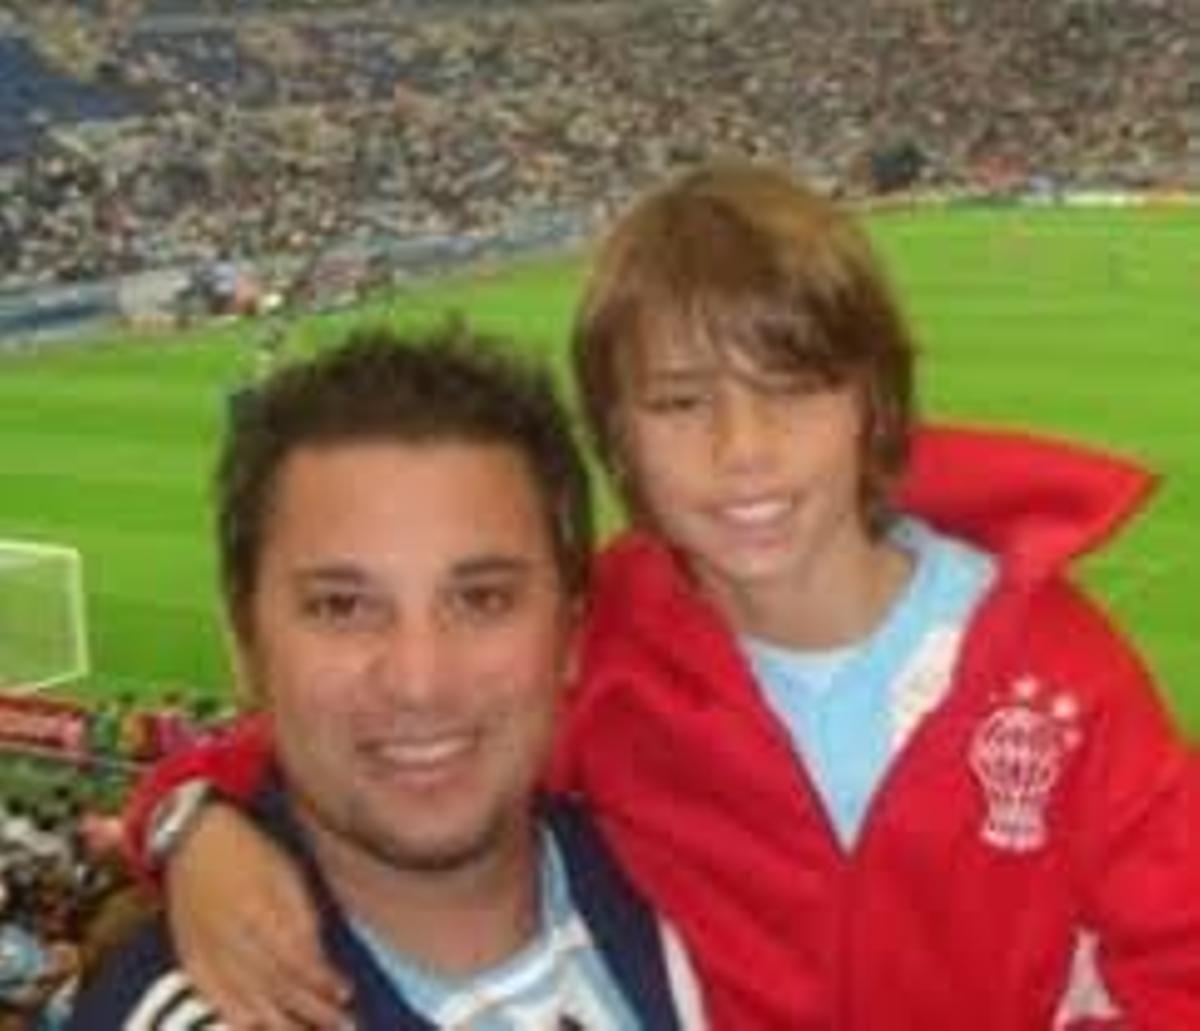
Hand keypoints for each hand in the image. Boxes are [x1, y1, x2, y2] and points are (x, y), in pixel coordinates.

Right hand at [165, 800, 351, 1029]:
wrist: (193, 841)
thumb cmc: (250, 853)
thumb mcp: (286, 873)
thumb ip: (302, 917)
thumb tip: (319, 958)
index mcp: (259, 912)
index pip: (297, 959)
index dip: (323, 980)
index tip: (348, 994)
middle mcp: (232, 939)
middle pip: (278, 986)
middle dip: (314, 1012)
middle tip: (346, 1027)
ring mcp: (208, 954)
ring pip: (249, 999)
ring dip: (283, 1024)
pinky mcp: (191, 961)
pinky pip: (214, 998)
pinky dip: (237, 1018)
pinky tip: (257, 1029)